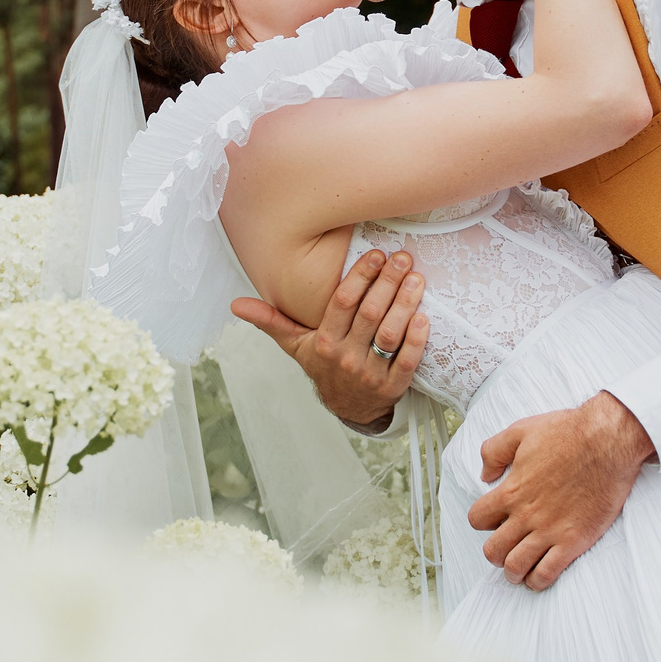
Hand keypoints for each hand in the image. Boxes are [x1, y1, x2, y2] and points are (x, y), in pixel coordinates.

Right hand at [228, 249, 429, 428]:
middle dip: (387, 283)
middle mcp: (345, 359)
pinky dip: (416, 339)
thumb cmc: (324, 366)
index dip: (359, 277)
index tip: (375, 254)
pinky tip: (424, 316)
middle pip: (368, 315)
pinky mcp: (393, 387)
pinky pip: (407, 361)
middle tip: (402, 258)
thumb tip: (236, 304)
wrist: (348, 407)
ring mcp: (370, 374)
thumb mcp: (296, 344)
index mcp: (323, 343)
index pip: (341, 304)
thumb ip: (271, 320)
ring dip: (404, 305)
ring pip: (389, 335)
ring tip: (416, 279)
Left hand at [466, 391, 654, 590]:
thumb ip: (494, 451)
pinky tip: (539, 575)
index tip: (495, 519)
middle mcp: (526, 515)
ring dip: (513, 571)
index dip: (483, 521)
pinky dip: (538, 580)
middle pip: (493, 551)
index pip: (477, 519)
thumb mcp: (520, 430)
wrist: (608, 441)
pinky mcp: (574, 541)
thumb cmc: (569, 432)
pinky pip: (547, 573)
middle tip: (506, 548)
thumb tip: (485, 475)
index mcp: (511, 490)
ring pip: (515, 567)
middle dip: (495, 552)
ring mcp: (549, 530)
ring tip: (520, 568)